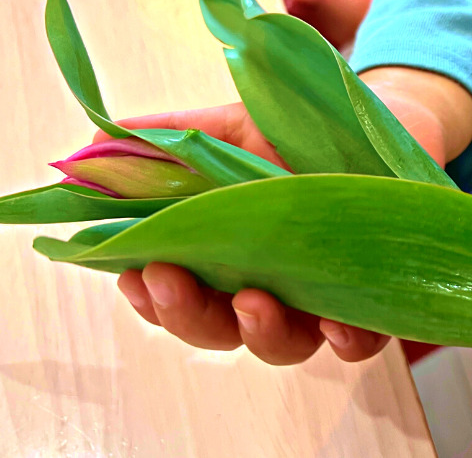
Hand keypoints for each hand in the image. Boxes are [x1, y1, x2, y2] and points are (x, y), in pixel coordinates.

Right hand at [103, 67, 471, 363]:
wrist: (379, 127)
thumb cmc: (294, 137)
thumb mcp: (231, 128)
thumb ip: (168, 139)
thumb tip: (92, 147)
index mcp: (224, 258)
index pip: (178, 296)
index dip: (151, 298)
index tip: (131, 274)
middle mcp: (267, 289)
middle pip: (218, 331)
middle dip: (187, 314)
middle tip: (170, 279)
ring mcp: (317, 299)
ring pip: (282, 344)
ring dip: (259, 332)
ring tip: (251, 301)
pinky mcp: (371, 299)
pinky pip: (360, 340)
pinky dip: (346, 339)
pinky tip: (335, 322)